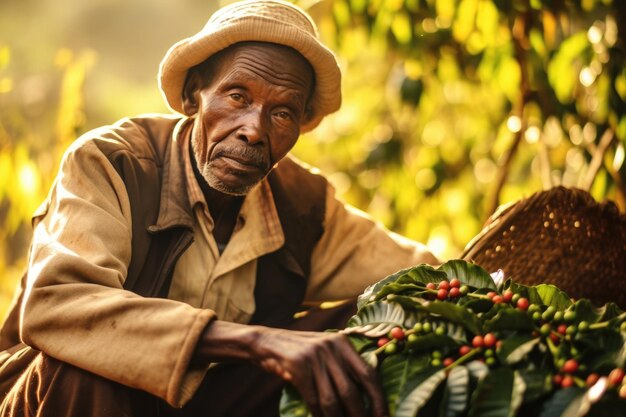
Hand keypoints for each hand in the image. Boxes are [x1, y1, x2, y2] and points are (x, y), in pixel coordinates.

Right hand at [193, 321, 387, 416]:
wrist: (267, 343)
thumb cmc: (301, 351)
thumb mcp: (326, 349)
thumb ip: (345, 363)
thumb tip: (370, 390)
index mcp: (343, 343)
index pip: (368, 374)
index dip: (379, 399)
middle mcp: (331, 348)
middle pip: (352, 391)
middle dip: (360, 415)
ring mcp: (314, 357)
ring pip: (333, 400)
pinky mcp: (298, 368)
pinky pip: (314, 401)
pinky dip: (320, 416)